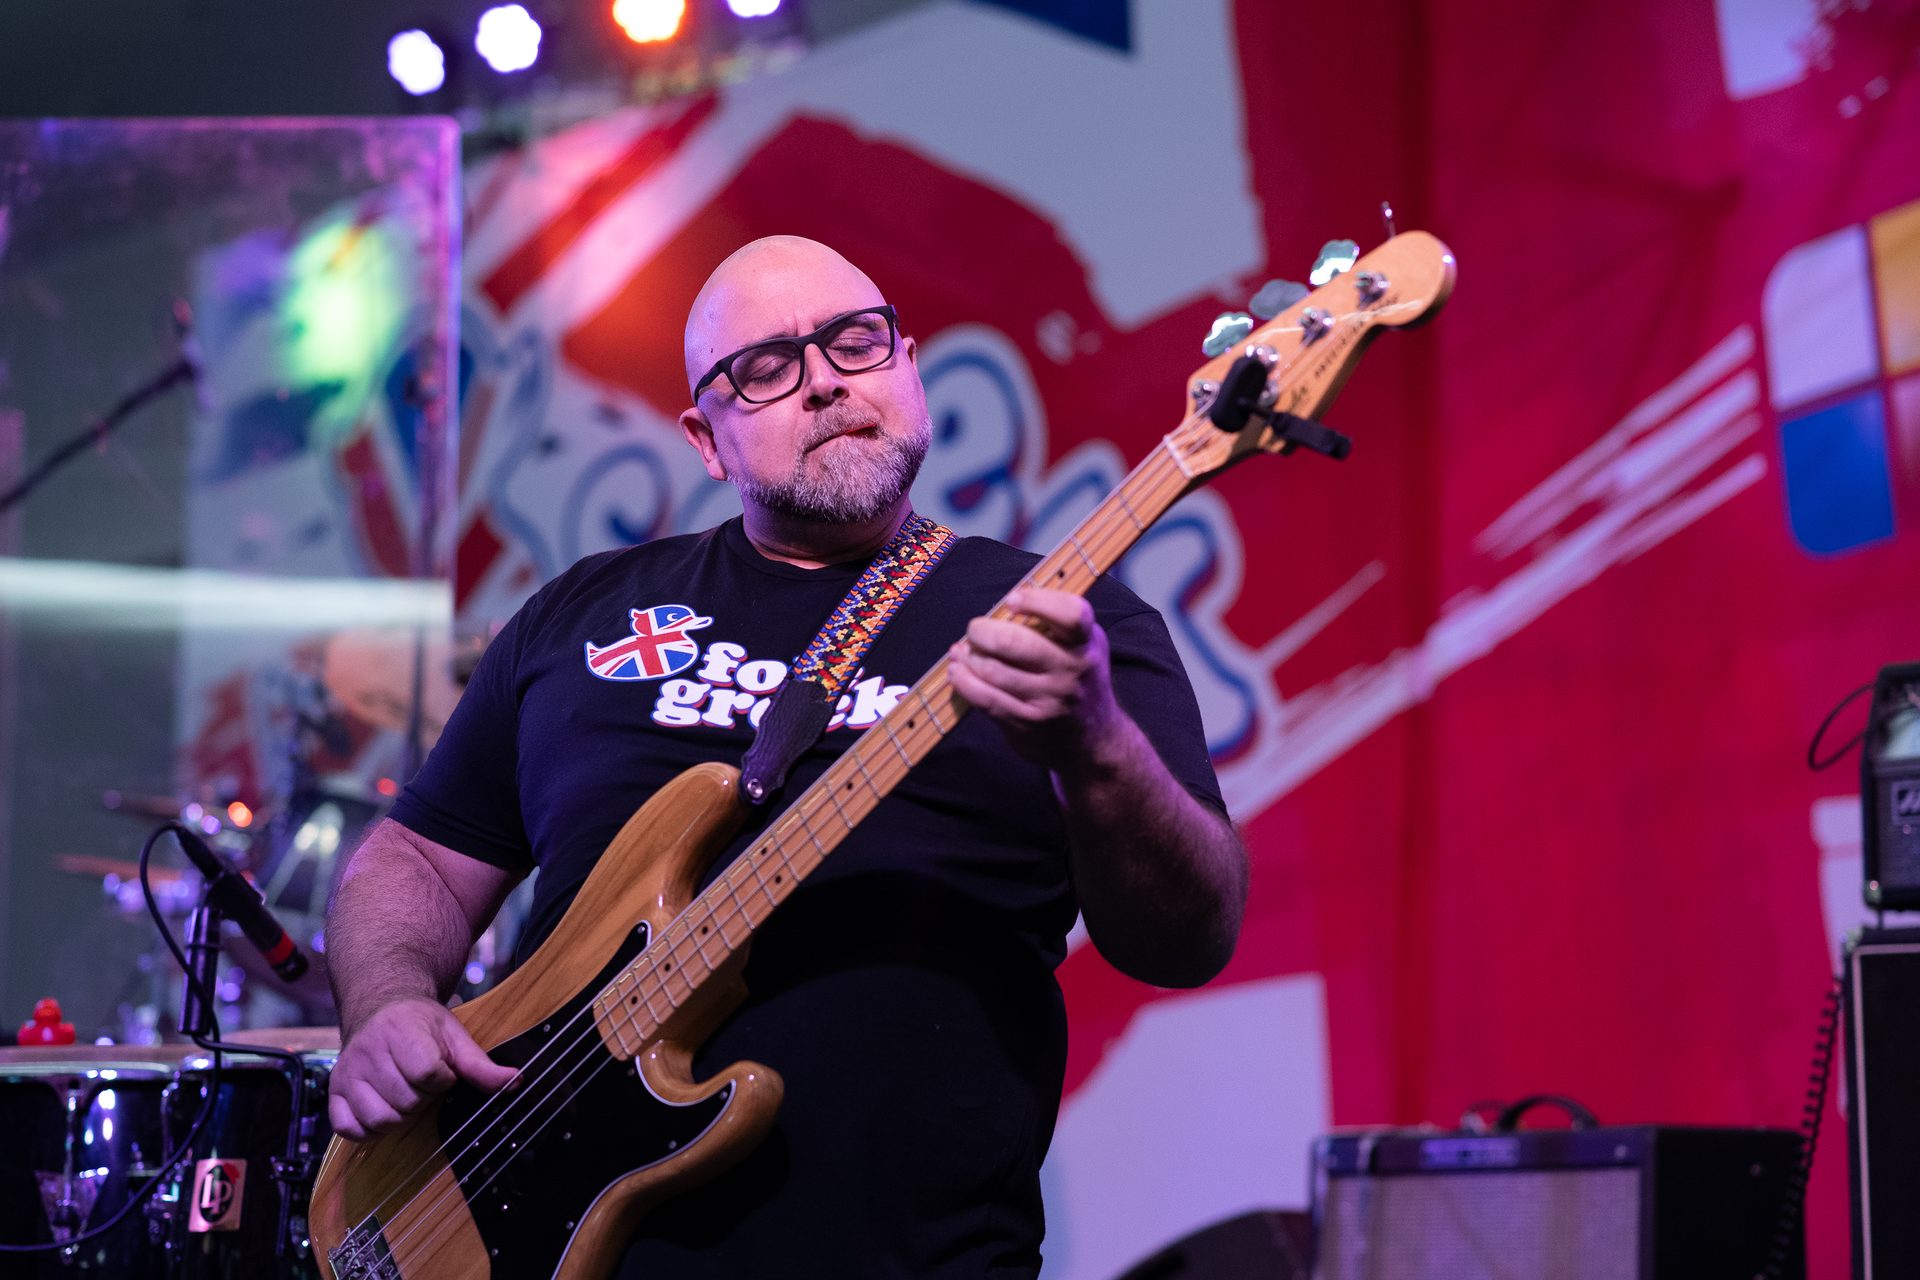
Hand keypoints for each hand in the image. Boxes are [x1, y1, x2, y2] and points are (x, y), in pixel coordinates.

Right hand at [328, 997, 517, 1140]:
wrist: (379, 1006)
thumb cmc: (420, 1024)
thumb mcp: (455, 1036)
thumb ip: (481, 1065)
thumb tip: (516, 1082)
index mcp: (401, 1032)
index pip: (428, 1074)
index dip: (443, 1079)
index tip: (442, 1070)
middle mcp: (368, 1052)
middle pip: (406, 1102)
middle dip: (423, 1098)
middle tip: (422, 1081)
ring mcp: (347, 1073)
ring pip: (381, 1119)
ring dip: (401, 1115)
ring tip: (405, 1093)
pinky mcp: (333, 1091)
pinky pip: (350, 1130)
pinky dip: (370, 1129)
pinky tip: (383, 1107)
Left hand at [946, 587, 1121, 765]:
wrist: (1093, 738)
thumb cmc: (1079, 678)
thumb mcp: (1083, 645)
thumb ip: (1055, 623)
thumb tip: (1001, 609)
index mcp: (1086, 643)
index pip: (1070, 614)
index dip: (1037, 601)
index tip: (1012, 601)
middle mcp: (1071, 670)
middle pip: (1017, 643)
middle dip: (983, 631)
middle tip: (975, 629)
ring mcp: (1049, 699)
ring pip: (994, 671)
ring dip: (969, 657)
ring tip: (962, 651)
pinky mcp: (1027, 723)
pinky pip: (986, 698)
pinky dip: (964, 681)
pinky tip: (958, 671)